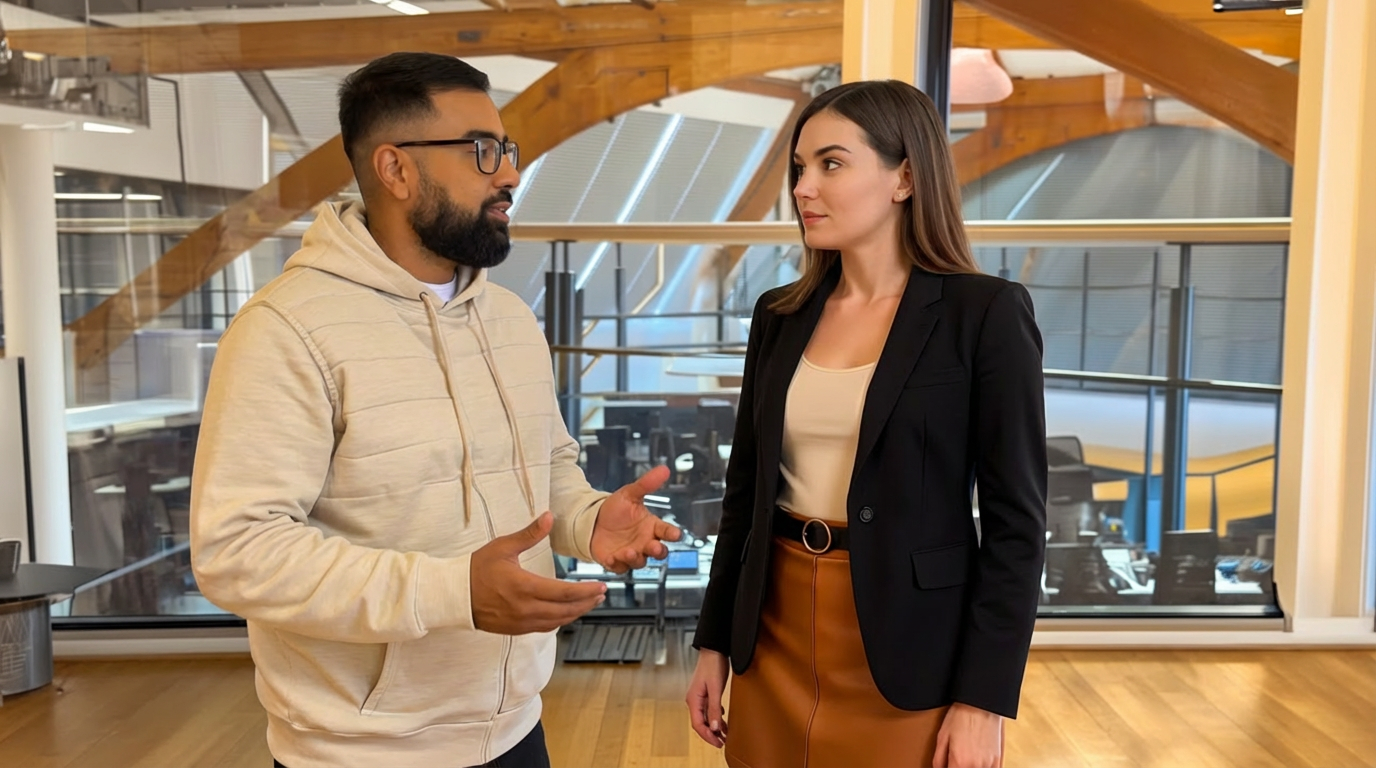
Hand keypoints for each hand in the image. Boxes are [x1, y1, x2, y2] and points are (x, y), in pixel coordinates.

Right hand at [471, 512, 607, 634]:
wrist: (454, 595)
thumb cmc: (477, 569)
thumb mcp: (503, 547)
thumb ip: (530, 533)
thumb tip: (549, 516)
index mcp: (524, 587)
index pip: (564, 592)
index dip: (586, 591)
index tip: (601, 586)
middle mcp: (525, 609)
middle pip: (565, 610)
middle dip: (587, 602)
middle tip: (602, 594)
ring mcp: (521, 622)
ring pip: (557, 621)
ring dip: (576, 612)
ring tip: (590, 602)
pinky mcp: (516, 629)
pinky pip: (545, 627)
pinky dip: (560, 620)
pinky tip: (567, 612)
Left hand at [590, 465, 682, 572]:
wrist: (593, 520)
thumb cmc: (615, 509)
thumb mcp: (630, 494)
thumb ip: (646, 484)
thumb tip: (663, 469)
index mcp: (651, 526)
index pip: (666, 531)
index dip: (672, 533)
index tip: (676, 534)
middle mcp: (644, 542)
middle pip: (658, 552)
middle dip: (658, 551)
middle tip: (654, 546)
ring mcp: (632, 553)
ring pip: (640, 562)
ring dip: (636, 558)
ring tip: (629, 551)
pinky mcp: (616, 562)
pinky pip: (620, 567)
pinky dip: (617, 564)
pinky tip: (611, 557)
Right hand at [686, 648, 729, 747]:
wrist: (714, 649)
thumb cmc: (713, 665)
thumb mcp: (715, 688)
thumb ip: (714, 708)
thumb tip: (714, 727)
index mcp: (693, 700)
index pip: (698, 724)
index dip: (707, 736)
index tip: (718, 742)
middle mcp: (694, 700)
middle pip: (700, 723)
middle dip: (711, 734)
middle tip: (722, 742)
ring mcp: (699, 697)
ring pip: (705, 717)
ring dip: (714, 727)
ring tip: (724, 735)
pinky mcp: (706, 693)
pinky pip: (709, 710)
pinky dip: (716, 718)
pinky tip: (722, 721)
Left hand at [933, 703, 1002, 767]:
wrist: (980, 704)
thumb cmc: (960, 716)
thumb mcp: (942, 737)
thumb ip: (938, 760)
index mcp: (959, 762)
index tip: (947, 765)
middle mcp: (975, 766)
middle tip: (954, 761)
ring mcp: (988, 764)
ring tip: (965, 761)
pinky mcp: (997, 759)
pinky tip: (976, 763)